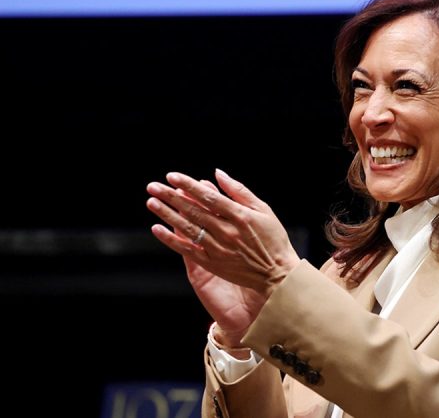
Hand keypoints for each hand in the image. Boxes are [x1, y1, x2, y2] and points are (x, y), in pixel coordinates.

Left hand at [146, 169, 300, 342]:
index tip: (172, 176)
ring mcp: (218, 248)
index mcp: (240, 216)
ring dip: (167, 215)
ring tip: (152, 202)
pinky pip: (187, 250)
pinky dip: (171, 240)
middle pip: (193, 211)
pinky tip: (157, 229)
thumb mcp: (263, 210)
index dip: (188, 185)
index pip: (208, 197)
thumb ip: (240, 191)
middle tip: (153, 186)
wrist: (277, 274)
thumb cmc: (273, 239)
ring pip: (187, 228)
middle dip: (171, 197)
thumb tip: (218, 174)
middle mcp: (227, 232)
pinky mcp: (213, 263)